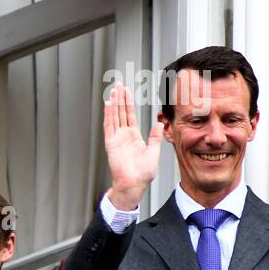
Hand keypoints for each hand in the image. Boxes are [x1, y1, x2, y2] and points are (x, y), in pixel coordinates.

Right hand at [102, 83, 161, 211]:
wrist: (134, 183)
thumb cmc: (143, 173)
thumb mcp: (154, 151)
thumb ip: (155, 137)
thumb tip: (160, 124)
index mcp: (133, 137)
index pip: (129, 116)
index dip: (128, 103)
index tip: (126, 92)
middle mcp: (123, 136)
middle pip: (120, 113)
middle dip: (120, 99)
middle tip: (118, 86)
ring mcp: (116, 139)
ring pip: (114, 116)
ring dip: (114, 103)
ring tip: (114, 90)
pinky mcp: (111, 143)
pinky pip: (109, 126)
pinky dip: (108, 114)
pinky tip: (109, 104)